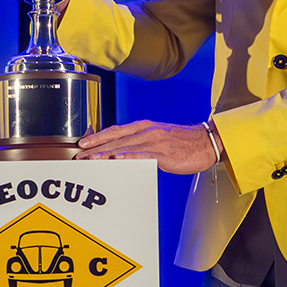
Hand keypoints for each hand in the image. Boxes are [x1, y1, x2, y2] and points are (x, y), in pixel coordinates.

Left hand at [75, 120, 221, 173]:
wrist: (207, 142)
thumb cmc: (184, 143)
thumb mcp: (159, 138)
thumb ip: (141, 143)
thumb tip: (123, 153)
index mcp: (145, 126)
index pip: (117, 130)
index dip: (98, 136)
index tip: (83, 143)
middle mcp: (148, 131)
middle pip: (117, 138)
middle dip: (96, 147)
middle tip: (79, 155)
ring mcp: (156, 141)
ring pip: (126, 147)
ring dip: (107, 153)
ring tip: (91, 160)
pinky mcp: (165, 153)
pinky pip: (144, 155)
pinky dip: (129, 157)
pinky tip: (118, 160)